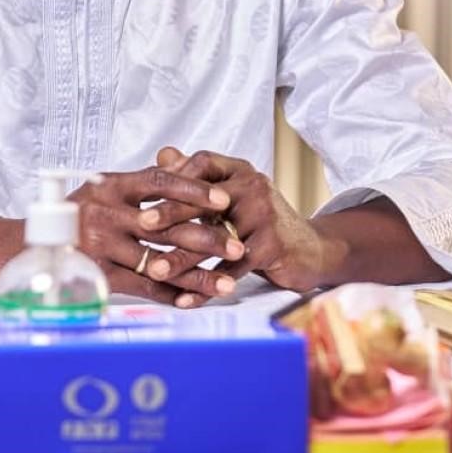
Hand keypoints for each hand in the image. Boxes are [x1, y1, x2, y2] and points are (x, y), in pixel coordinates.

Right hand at [69, 167, 245, 305]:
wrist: (34, 244)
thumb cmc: (76, 213)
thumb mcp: (103, 188)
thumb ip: (140, 182)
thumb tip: (179, 162)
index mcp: (111, 186)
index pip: (159, 181)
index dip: (194, 189)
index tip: (223, 199)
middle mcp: (107, 213)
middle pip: (167, 226)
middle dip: (207, 237)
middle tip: (238, 246)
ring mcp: (103, 245)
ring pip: (160, 262)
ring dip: (196, 274)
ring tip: (226, 283)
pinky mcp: (99, 274)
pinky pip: (144, 287)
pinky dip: (171, 295)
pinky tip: (194, 301)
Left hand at [140, 147, 336, 305]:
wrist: (309, 250)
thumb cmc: (260, 222)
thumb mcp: (230, 196)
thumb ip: (197, 179)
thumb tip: (163, 154)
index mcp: (239, 171)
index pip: (203, 163)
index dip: (175, 176)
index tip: (146, 191)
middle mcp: (254, 186)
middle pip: (205, 198)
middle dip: (171, 212)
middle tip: (142, 224)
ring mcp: (265, 214)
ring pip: (215, 238)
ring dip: (183, 257)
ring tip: (157, 270)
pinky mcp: (273, 245)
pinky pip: (232, 267)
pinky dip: (208, 285)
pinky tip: (187, 298)